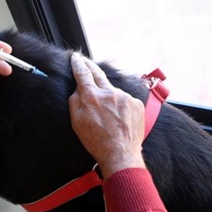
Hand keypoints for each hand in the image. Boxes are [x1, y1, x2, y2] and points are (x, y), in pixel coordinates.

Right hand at [68, 52, 145, 177]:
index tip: (76, 58)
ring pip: (113, 91)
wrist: (120, 154)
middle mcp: (109, 93)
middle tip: (85, 60)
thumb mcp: (77, 122)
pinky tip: (118, 119)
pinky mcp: (136, 104)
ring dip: (108, 97)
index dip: (78, 64)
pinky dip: (121, 106)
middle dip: (90, 66)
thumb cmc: (97, 141)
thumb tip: (78, 89)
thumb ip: (75, 101)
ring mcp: (124, 97)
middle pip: (98, 74)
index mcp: (92, 97)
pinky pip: (125, 100)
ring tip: (107, 114)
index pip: (83, 74)